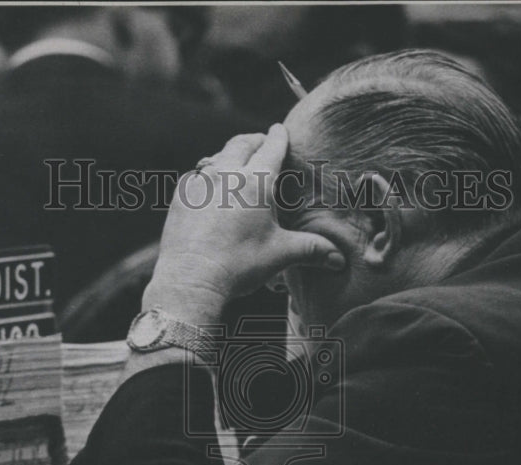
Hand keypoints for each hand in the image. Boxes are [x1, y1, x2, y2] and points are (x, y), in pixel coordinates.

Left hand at [144, 124, 344, 324]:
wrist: (192, 277)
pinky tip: (210, 188)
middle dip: (255, 139)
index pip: (272, 146)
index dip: (279, 136)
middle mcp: (227, 173)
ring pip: (217, 156)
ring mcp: (200, 182)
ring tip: (237, 163)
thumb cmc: (238, 264)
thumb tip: (338, 259)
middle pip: (242, 143)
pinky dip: (207, 176)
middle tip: (262, 141)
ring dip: (230, 155)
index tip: (280, 129)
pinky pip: (197, 176)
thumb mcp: (280, 254)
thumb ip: (311, 250)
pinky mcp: (182, 195)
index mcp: (256, 182)